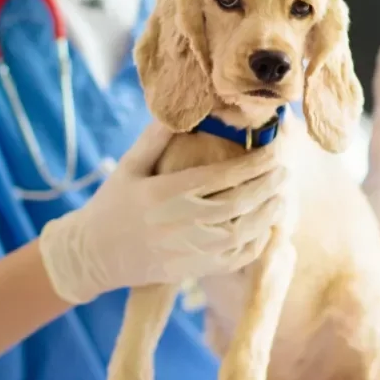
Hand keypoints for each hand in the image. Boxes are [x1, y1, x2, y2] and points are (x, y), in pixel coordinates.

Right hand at [39, 122, 288, 304]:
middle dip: (267, 186)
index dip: (254, 164)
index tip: (274, 151)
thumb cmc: (111, 205)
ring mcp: (188, 249)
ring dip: (267, 214)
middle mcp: (180, 222)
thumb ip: (155, 138)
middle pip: (238, 203)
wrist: (93, 254)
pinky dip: (255, 244)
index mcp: (166, 193)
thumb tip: (180, 110)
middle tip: (286, 171)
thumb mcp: (128, 167)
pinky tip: (266, 229)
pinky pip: (233, 259)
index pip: (222, 176)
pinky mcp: (192, 269)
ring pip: (241, 232)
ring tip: (282, 197)